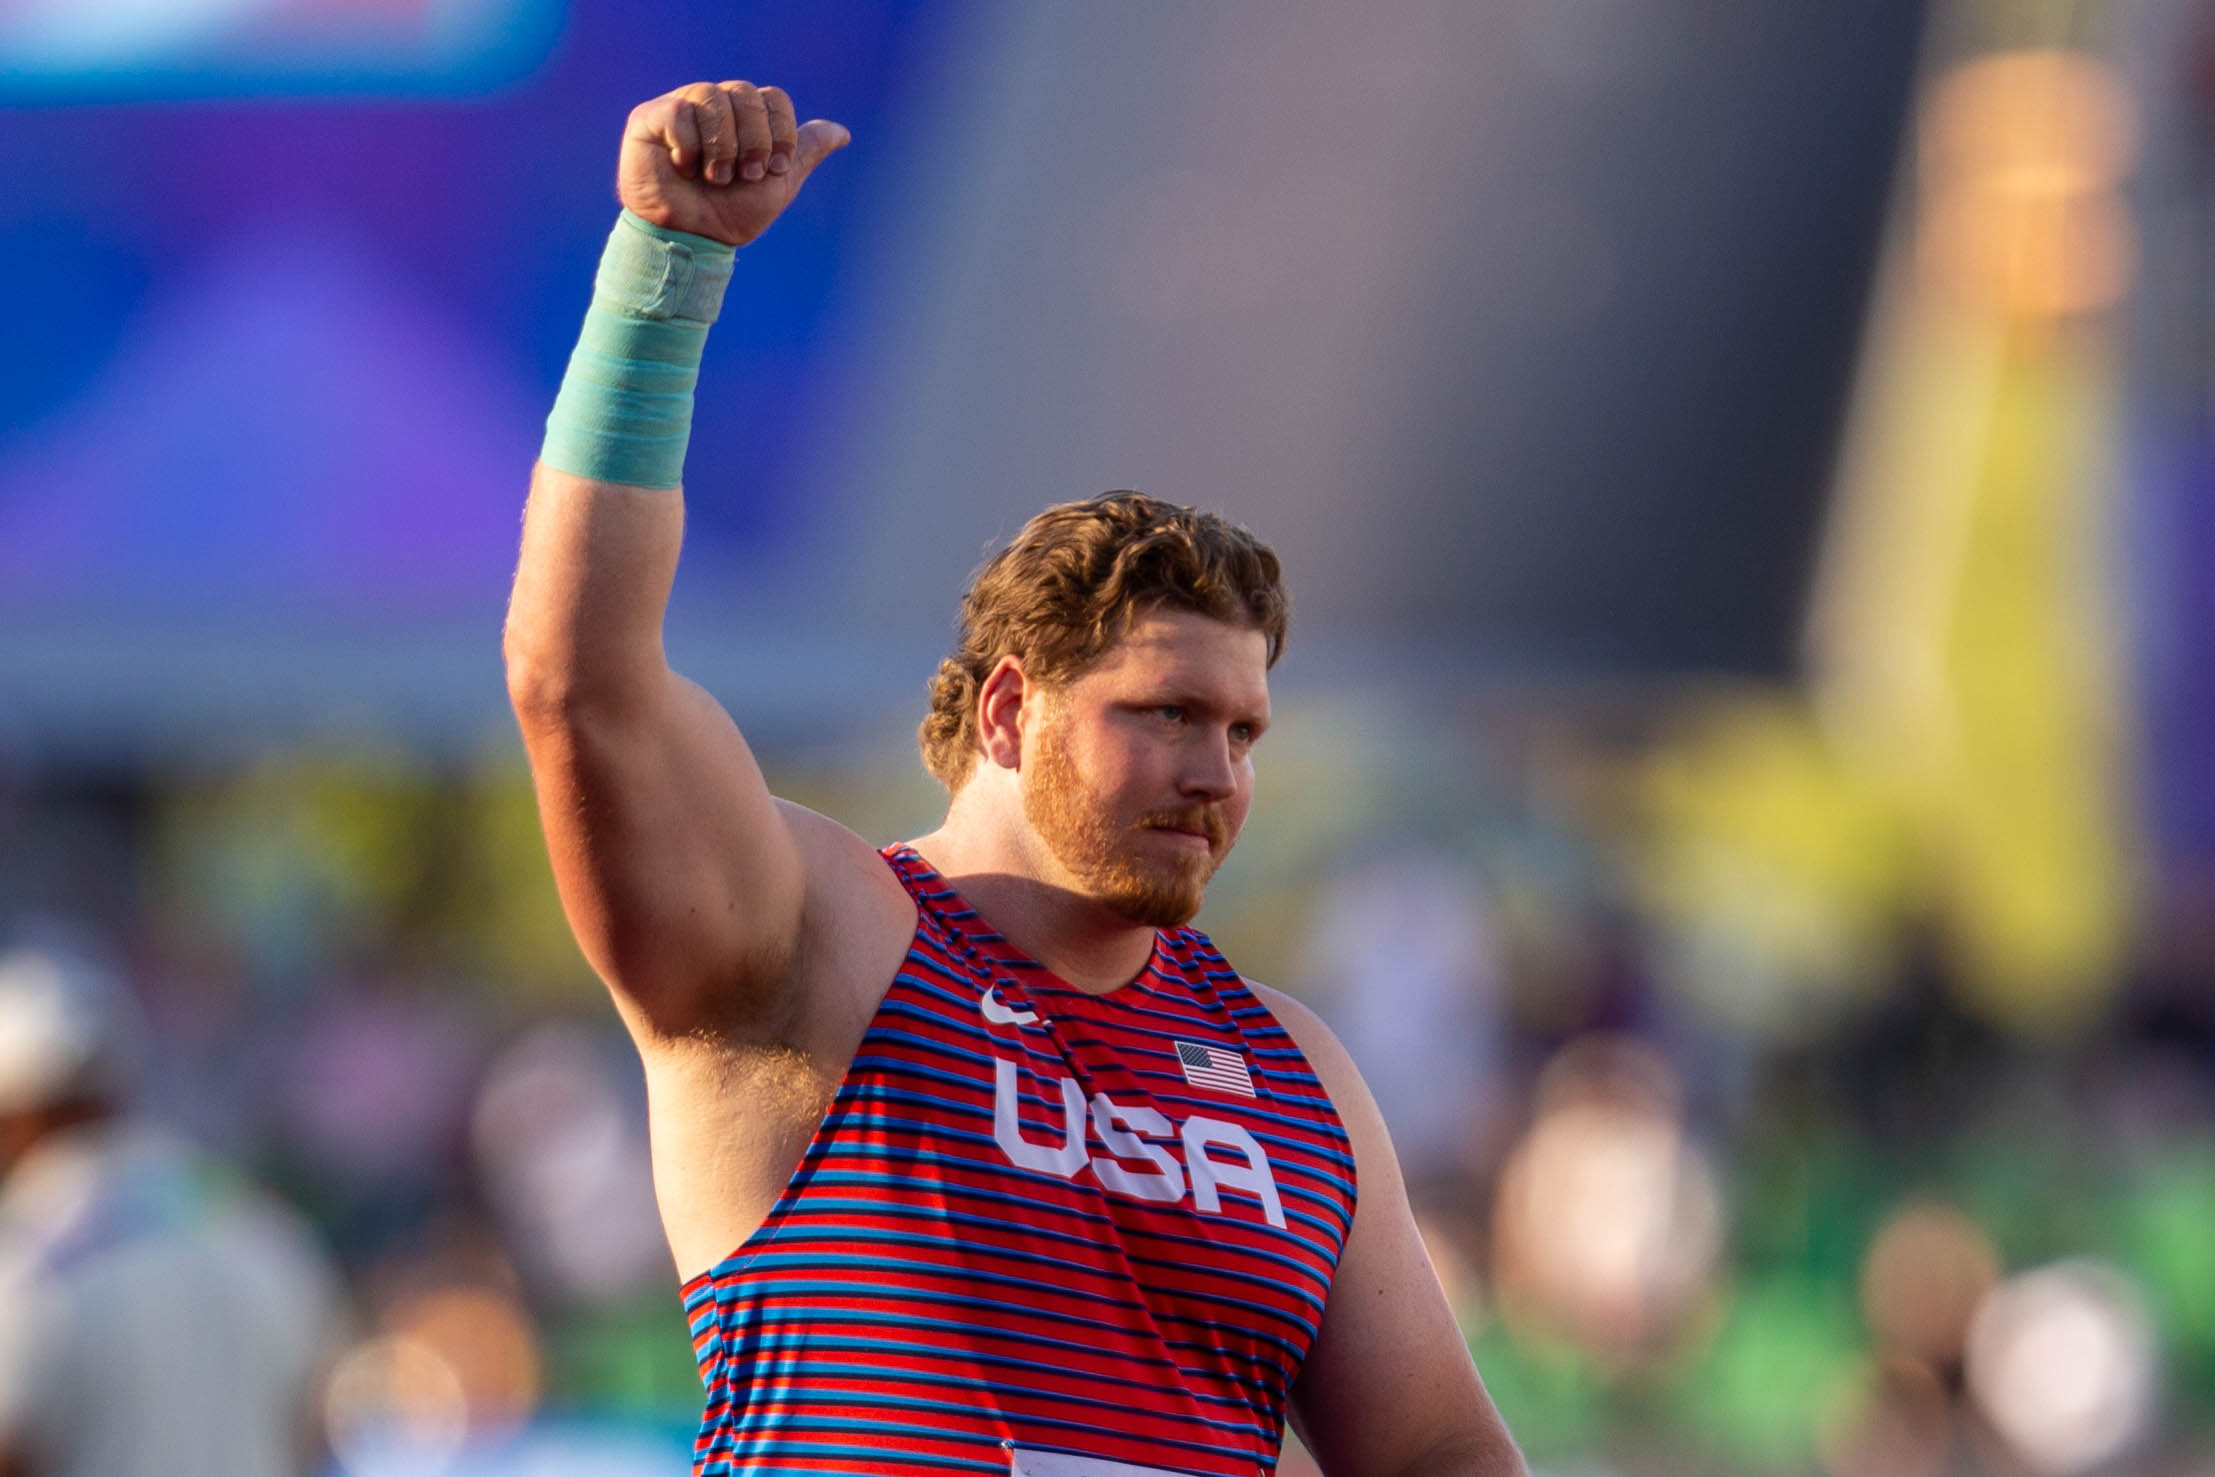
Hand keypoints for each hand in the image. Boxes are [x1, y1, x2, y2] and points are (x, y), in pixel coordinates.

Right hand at [617, 80, 849, 246]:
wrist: (690, 240)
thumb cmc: (731, 213)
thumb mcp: (778, 184)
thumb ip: (805, 152)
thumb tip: (843, 133)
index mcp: (747, 115)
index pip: (775, 98)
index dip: (780, 134)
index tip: (773, 169)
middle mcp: (716, 103)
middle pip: (747, 93)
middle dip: (753, 142)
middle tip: (743, 176)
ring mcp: (682, 106)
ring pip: (712, 98)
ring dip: (722, 148)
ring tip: (714, 178)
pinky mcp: (649, 117)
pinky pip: (679, 112)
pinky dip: (688, 147)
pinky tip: (684, 168)